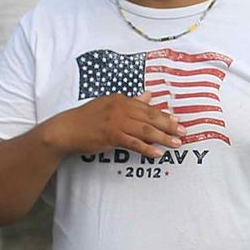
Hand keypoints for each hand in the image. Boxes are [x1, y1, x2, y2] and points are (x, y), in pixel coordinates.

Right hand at [39, 95, 181, 158]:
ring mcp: (116, 121)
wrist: (66, 129)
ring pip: (145, 130)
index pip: (148, 108)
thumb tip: (149, 96)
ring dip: (163, 138)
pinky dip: (147, 148)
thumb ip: (131, 102)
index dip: (164, 115)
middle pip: (150, 117)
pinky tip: (157, 153)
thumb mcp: (110, 105)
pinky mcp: (111, 135)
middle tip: (183, 132)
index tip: (178, 121)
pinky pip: (133, 143)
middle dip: (169, 125)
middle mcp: (120, 108)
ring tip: (176, 144)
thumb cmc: (88, 119)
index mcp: (121, 99)